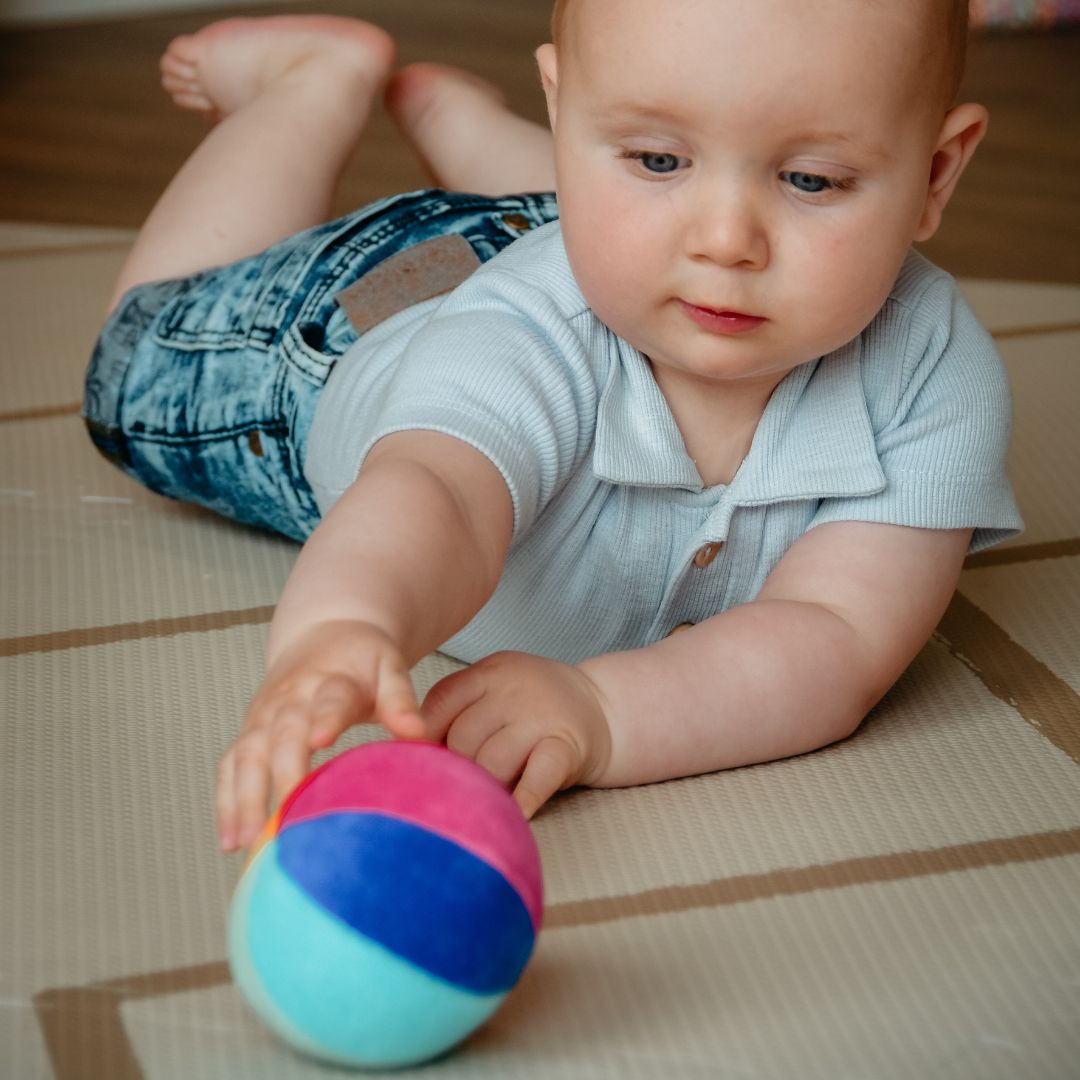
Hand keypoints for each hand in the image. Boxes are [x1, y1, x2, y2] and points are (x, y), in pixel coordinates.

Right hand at [216, 619, 422, 851]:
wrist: (325, 631)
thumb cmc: (362, 659)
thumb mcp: (389, 666)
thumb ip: (400, 698)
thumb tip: (418, 734)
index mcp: (332, 680)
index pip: (329, 700)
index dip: (326, 720)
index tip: (321, 742)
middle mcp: (290, 698)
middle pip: (281, 736)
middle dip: (281, 776)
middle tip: (287, 821)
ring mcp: (264, 716)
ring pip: (247, 755)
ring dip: (245, 798)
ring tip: (247, 842)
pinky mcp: (249, 732)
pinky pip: (229, 767)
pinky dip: (226, 802)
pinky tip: (230, 842)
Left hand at [421, 651, 611, 817]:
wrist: (602, 707)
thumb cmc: (534, 707)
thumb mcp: (496, 688)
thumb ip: (459, 709)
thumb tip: (407, 754)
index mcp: (489, 672)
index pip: (440, 703)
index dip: (424, 738)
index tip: (420, 763)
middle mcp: (513, 690)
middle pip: (463, 738)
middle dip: (456, 769)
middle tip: (457, 788)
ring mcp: (542, 716)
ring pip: (493, 762)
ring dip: (485, 789)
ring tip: (484, 802)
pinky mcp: (567, 746)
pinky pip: (538, 777)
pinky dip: (523, 799)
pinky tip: (513, 815)